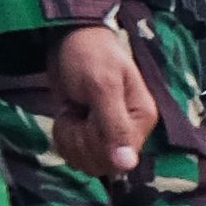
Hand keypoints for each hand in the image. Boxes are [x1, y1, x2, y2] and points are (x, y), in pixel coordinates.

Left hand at [44, 24, 155, 181]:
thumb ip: (114, 125)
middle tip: (76, 111)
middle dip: (79, 139)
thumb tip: (128, 165)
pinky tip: (66, 117)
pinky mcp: (91, 135)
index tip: (85, 116)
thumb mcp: (102, 85)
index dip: (95, 141)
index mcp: (141, 119)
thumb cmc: (88, 55)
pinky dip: (64, 139)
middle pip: (101, 164)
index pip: (118, 157)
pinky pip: (76, 155)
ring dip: (70, 139)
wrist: (67, 40)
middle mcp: (130, 132)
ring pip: (87, 163)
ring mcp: (110, 135)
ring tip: (71, 112)